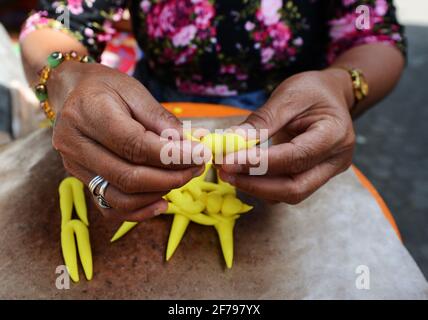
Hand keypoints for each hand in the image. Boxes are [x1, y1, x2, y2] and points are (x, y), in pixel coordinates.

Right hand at [50, 61, 206, 220]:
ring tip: (182, 177)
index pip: (135, 145)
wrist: (72, 93)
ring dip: (159, 193)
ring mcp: (75, 166)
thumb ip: (160, 119)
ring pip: (121, 198)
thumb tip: (188, 145)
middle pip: (128, 177)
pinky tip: (162, 202)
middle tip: (197, 168)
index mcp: (88, 114)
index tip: (200, 154)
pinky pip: (110, 207)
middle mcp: (75, 144)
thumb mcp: (135, 91)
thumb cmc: (106, 88)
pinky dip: (139, 211)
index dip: (172, 155)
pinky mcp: (81, 180)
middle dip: (171, 177)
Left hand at [218, 69, 355, 203]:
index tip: (227, 161)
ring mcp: (327, 173)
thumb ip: (262, 121)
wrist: (331, 96)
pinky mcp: (314, 178)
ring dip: (256, 187)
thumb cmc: (312, 91)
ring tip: (228, 171)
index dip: (259, 163)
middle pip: (295, 188)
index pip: (294, 157)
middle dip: (256, 185)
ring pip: (289, 193)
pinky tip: (243, 173)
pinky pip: (287, 189)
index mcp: (334, 135)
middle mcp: (335, 160)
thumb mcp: (287, 96)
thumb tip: (230, 142)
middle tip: (224, 173)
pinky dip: (262, 185)